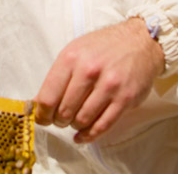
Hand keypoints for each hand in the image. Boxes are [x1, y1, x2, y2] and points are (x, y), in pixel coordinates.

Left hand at [33, 17, 164, 142]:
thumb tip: (38, 105)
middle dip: (59, 121)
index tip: (42, 118)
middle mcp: (89, 70)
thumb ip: (57, 77)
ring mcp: (109, 85)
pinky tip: (82, 135)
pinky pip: (103, 126)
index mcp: (71, 57)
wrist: (139, 41)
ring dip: (75, 126)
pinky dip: (89, 135)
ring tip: (75, 120)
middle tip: (61, 119)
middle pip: (64, 111)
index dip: (42, 114)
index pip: (48, 97)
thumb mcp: (75, 51)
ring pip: (82, 120)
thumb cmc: (103, 47)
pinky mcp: (126, 98)